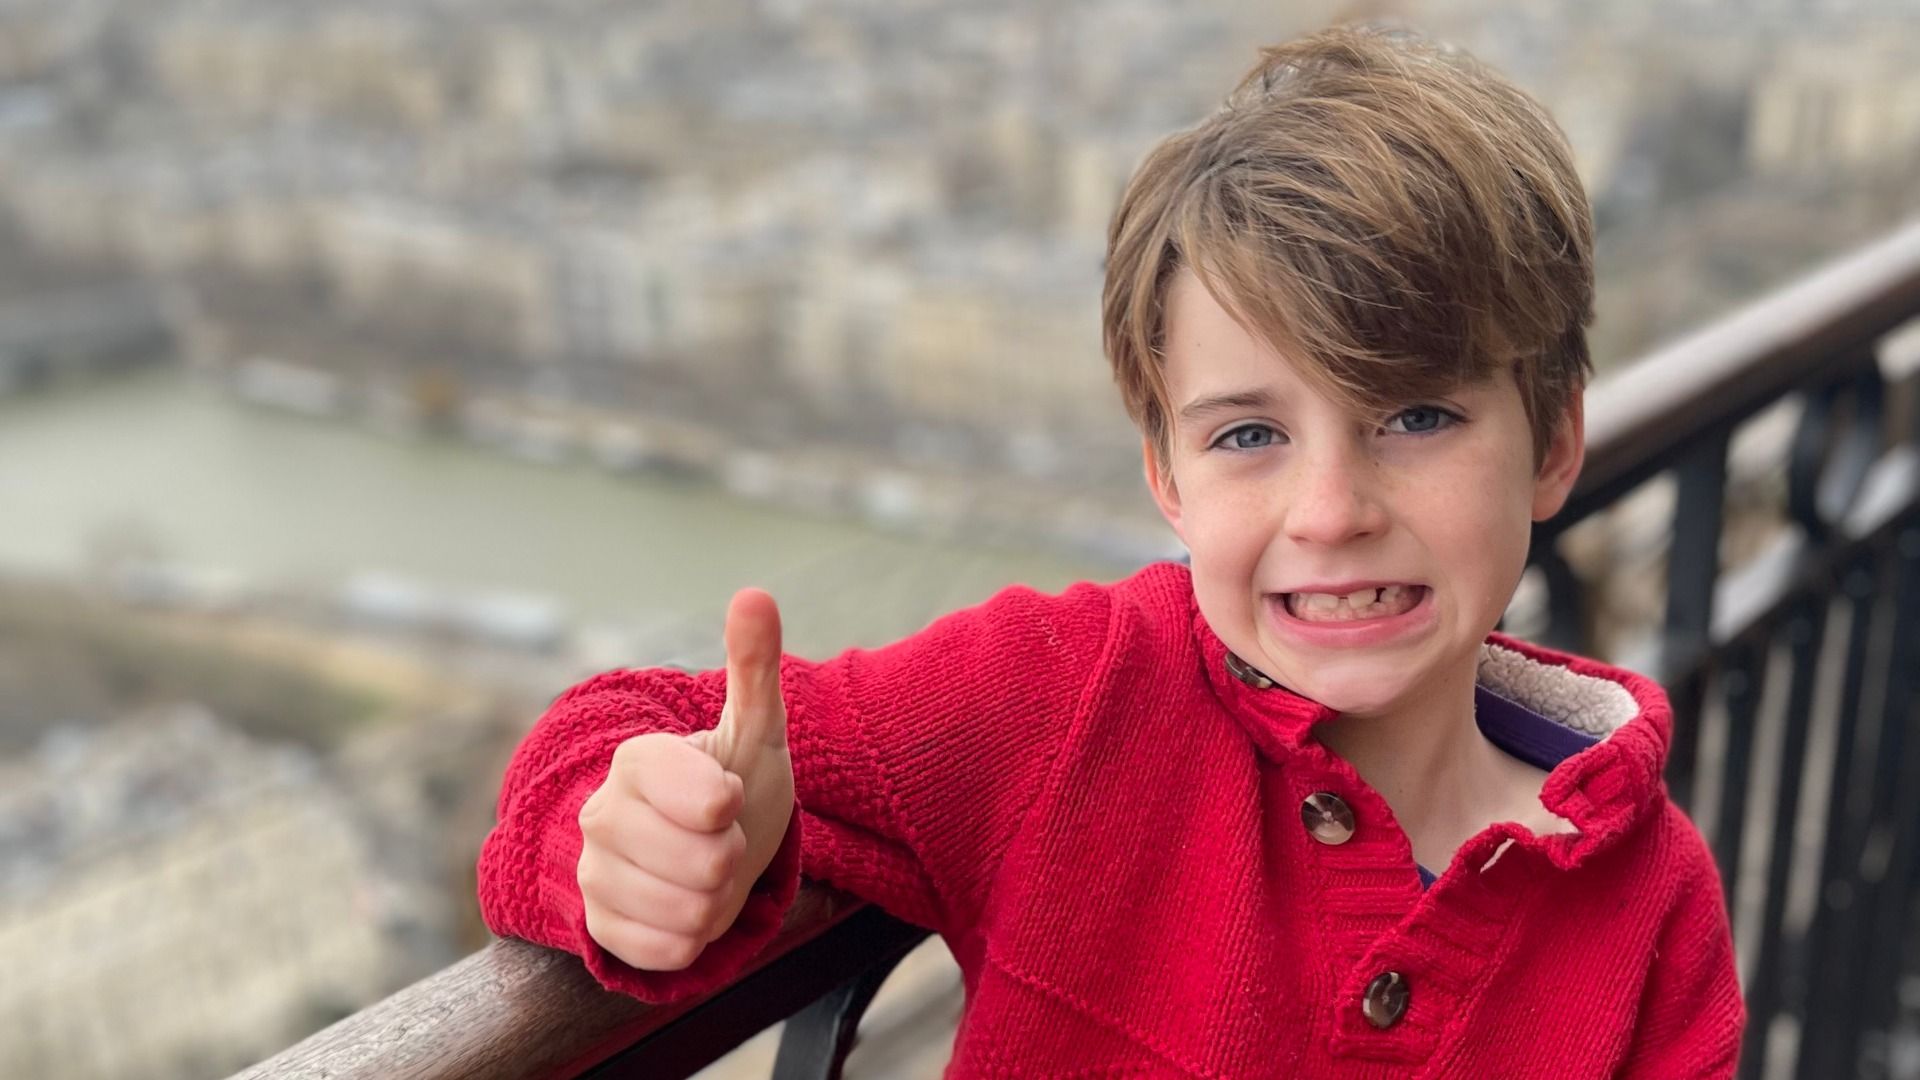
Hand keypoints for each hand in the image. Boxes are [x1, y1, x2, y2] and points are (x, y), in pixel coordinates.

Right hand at [577, 588, 795, 970]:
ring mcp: (596, 873)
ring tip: (706, 872)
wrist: (702, 847)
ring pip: (692, 912)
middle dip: (732, 859)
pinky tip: (685, 907)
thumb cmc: (732, 781)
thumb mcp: (754, 727)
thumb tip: (754, 594)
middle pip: (706, 864)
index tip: (726, 797)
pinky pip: (670, 951)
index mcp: (637, 760)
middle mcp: (602, 813)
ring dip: (717, 900)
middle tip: (722, 840)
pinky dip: (694, 938)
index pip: (708, 801)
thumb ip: (752, 664)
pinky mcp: (601, 928)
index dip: (730, 805)